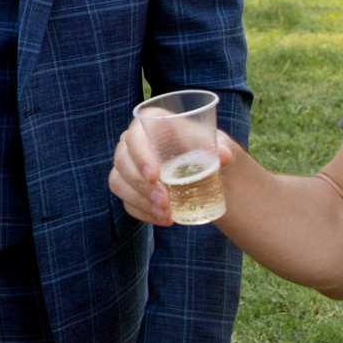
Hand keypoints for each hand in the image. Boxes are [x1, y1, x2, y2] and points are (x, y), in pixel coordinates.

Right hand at [111, 125, 238, 227]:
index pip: (137, 134)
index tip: (155, 176)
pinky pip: (125, 201)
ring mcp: (128, 165)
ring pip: (118, 182)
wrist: (209, 170)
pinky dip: (142, 212)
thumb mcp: (220, 145)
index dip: (141, 154)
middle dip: (141, 185)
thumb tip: (224, 155)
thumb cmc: (210, 151)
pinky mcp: (129, 187)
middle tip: (165, 201)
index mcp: (153, 123)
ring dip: (140, 201)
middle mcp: (134, 141)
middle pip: (123, 160)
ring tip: (166, 214)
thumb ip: (222, 147)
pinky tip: (162, 219)